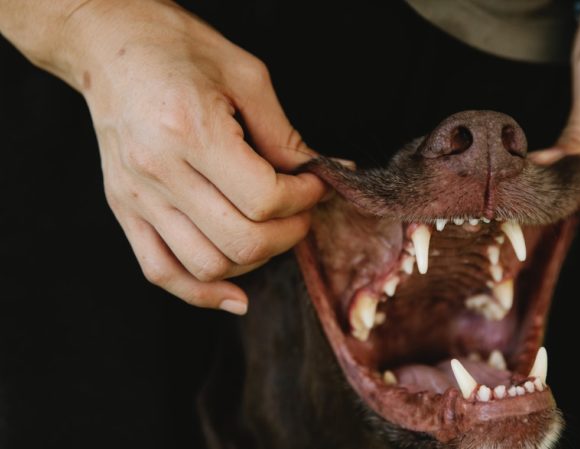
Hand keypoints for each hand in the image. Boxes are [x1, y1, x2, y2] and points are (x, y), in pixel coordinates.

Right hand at [67, 1, 326, 313]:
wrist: (109, 44)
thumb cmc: (179, 51)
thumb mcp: (246, 77)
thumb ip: (285, 135)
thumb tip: (327, 172)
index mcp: (191, 131)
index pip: (264, 199)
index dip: (305, 198)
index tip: (315, 183)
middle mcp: (158, 171)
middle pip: (242, 240)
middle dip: (289, 233)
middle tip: (302, 210)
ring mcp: (136, 196)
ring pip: (208, 266)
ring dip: (254, 259)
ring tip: (271, 231)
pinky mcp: (124, 209)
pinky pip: (161, 272)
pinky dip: (202, 293)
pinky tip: (236, 294)